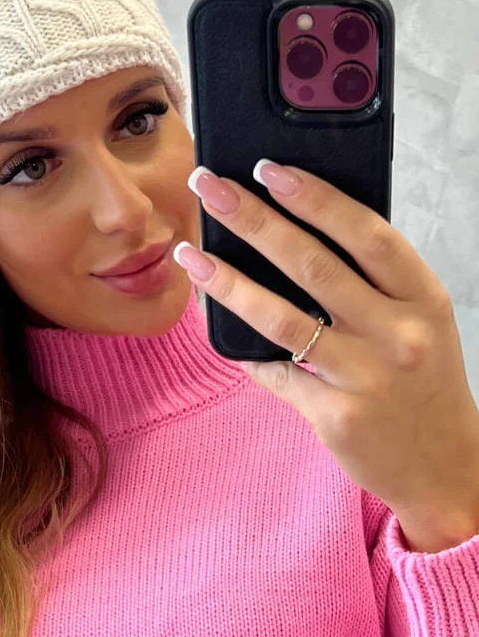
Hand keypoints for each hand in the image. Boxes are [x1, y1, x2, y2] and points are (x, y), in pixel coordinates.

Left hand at [177, 161, 478, 552]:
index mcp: (424, 299)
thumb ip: (375, 282)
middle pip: (312, 265)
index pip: (366, 234)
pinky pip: (275, 372)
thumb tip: (298, 229)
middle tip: (208, 187)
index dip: (315, 198)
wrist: (447, 467)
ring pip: (281, 318)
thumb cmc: (424, 383)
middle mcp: (398, 335)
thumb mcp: (423, 322)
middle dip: (253, 219)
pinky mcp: (335, 416)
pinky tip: (214, 326)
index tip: (268, 169)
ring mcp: (365, 378)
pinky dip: (244, 349)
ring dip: (227, 281)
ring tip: (190, 253)